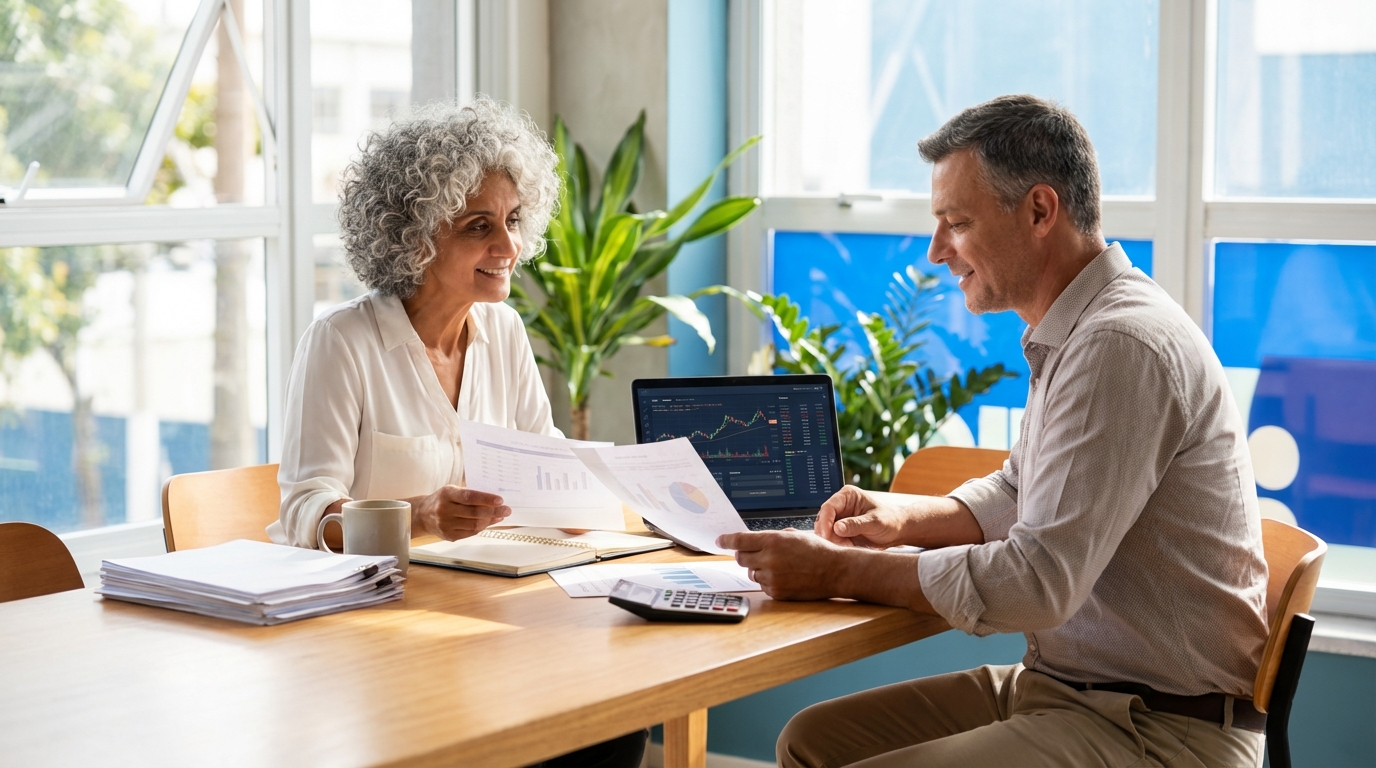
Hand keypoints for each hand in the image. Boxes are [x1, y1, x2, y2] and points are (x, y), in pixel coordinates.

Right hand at [412, 486, 509, 539]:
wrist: (422, 515)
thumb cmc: (442, 500)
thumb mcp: (452, 490)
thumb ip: (469, 494)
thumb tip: (494, 500)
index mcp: (446, 494)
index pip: (469, 497)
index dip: (486, 499)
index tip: (500, 500)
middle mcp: (444, 510)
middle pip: (474, 513)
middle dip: (494, 511)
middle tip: (507, 509)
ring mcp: (446, 525)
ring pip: (474, 525)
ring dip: (490, 520)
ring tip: (500, 516)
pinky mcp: (449, 536)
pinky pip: (470, 533)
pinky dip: (483, 527)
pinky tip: (489, 522)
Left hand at [716, 530, 845, 600]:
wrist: (835, 571)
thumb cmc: (817, 551)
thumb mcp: (794, 535)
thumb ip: (771, 537)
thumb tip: (753, 541)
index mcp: (773, 540)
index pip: (740, 540)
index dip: (727, 540)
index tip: (720, 541)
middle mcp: (769, 559)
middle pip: (741, 558)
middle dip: (745, 555)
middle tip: (756, 554)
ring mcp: (772, 577)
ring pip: (751, 573)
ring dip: (759, 569)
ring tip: (780, 566)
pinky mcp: (776, 592)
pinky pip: (762, 586)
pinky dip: (768, 581)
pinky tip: (785, 577)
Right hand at [815, 485, 912, 547]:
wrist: (898, 530)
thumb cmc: (890, 521)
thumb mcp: (875, 522)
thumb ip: (856, 524)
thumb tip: (837, 528)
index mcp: (848, 496)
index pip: (829, 507)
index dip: (825, 522)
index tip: (827, 535)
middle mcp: (841, 505)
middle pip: (823, 519)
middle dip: (829, 534)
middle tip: (841, 545)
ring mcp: (839, 518)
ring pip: (825, 530)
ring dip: (833, 540)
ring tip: (848, 546)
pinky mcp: (840, 530)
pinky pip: (832, 538)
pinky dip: (837, 544)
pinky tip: (848, 547)